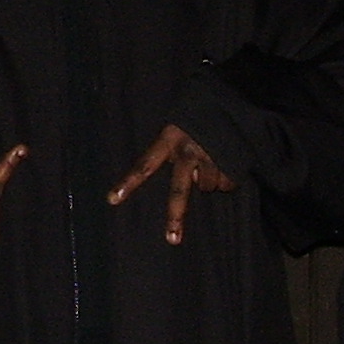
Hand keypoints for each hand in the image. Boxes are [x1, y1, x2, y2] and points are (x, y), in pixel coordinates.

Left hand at [108, 124, 233, 245]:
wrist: (227, 104)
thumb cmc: (194, 122)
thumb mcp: (174, 131)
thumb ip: (172, 155)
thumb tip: (190, 184)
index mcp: (169, 140)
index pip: (144, 165)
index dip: (129, 183)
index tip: (112, 199)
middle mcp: (188, 150)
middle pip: (179, 190)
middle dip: (176, 216)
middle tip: (172, 239)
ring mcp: (210, 156)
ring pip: (207, 187)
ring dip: (210, 181)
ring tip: (211, 162)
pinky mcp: (230, 161)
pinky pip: (227, 184)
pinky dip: (226, 179)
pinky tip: (225, 163)